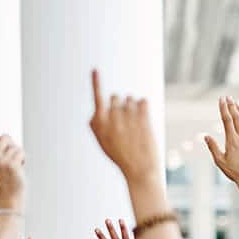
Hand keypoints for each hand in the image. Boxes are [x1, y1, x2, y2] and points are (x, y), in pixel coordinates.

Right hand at [0, 115, 24, 207]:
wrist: (11, 195)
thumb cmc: (8, 179)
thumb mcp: (1, 164)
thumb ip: (2, 152)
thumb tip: (6, 136)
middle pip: (5, 136)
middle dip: (12, 144)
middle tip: (12, 158)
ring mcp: (0, 161)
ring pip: (15, 145)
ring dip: (19, 154)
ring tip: (16, 166)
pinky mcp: (10, 164)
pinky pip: (21, 151)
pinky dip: (23, 158)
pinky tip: (20, 167)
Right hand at [89, 71, 160, 185]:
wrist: (139, 169)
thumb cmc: (119, 155)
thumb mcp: (102, 142)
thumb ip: (98, 124)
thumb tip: (97, 110)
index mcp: (98, 123)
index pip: (97, 97)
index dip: (96, 82)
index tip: (94, 69)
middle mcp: (112, 116)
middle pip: (115, 96)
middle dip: (119, 104)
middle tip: (124, 123)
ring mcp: (128, 115)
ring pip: (130, 99)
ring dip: (132, 108)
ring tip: (134, 127)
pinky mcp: (143, 116)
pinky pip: (143, 101)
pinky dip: (143, 109)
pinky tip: (142, 122)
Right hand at [204, 97, 238, 186]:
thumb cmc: (234, 172)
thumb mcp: (219, 161)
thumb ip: (213, 147)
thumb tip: (206, 136)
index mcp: (232, 140)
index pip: (227, 120)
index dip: (224, 108)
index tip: (221, 100)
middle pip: (237, 117)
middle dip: (232, 106)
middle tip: (228, 97)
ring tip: (237, 104)